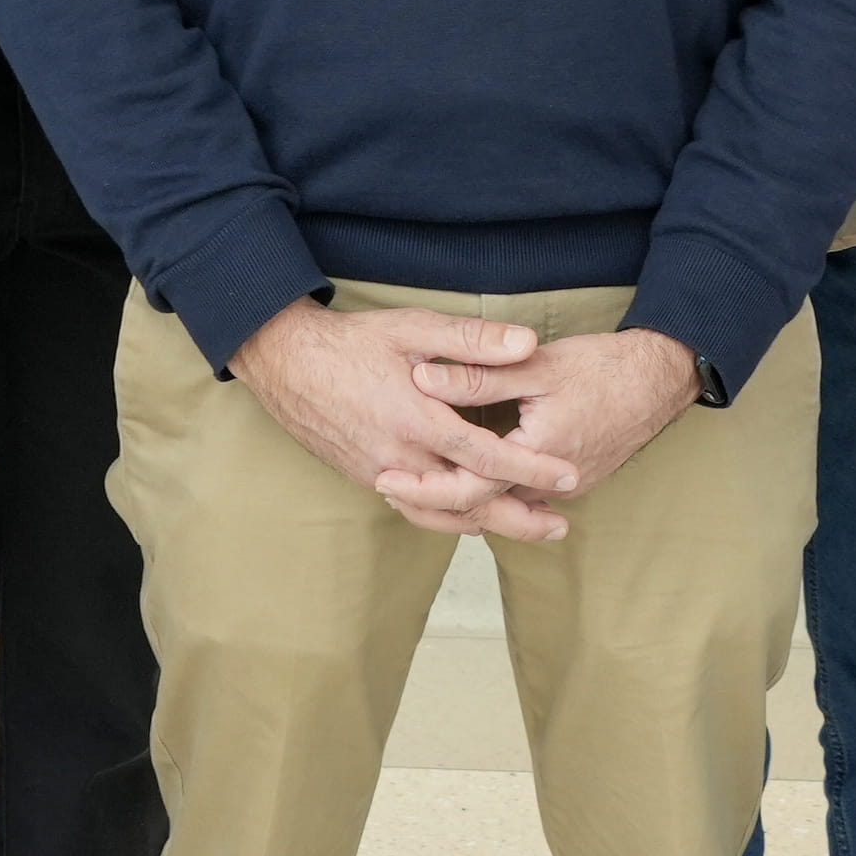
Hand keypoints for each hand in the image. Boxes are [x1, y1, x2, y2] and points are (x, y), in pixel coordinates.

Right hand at [229, 300, 583, 540]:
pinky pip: (415, 510)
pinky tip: (470, 518)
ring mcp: (380, 473)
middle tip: (561, 524)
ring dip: (488, 524)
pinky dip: (448, 519)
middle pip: (469, 502)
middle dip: (519, 516)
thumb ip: (472, 339)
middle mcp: (400, 457)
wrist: (285, 362)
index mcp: (417, 419)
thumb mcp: (414, 327)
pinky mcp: (366, 477)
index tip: (569, 474)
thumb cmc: (351, 341)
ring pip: (441, 515)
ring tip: (528, 528)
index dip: (532, 468)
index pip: (486, 456)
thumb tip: (527, 344)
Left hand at [405, 327, 699, 522]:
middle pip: (482, 509)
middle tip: (388, 490)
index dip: (425, 485)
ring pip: (502, 509)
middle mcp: (554, 483)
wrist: (660, 379)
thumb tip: (422, 378)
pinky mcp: (573, 482)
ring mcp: (566, 488)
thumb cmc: (603, 367)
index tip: (388, 476)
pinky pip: (521, 501)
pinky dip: (489, 498)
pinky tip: (464, 487)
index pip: (472, 487)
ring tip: (413, 492)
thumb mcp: (536, 364)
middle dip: (432, 504)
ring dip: (458, 504)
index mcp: (540, 455)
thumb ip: (478, 374)